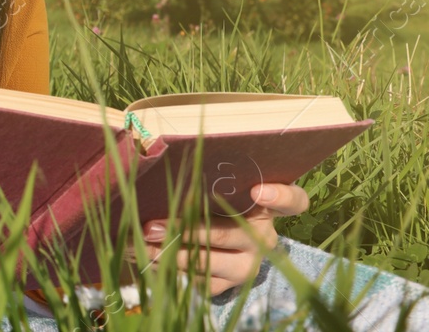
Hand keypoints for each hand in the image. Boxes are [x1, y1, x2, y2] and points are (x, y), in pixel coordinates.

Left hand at [142, 183, 308, 295]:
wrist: (214, 247)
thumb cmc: (211, 203)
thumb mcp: (215, 188)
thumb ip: (205, 175)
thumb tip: (157, 149)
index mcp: (267, 209)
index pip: (294, 201)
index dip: (280, 196)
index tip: (258, 190)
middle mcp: (263, 239)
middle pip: (229, 234)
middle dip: (186, 230)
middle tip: (152, 224)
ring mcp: (247, 266)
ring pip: (208, 261)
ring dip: (170, 252)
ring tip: (142, 241)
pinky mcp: (229, 286)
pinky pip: (198, 280)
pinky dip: (168, 268)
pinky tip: (146, 256)